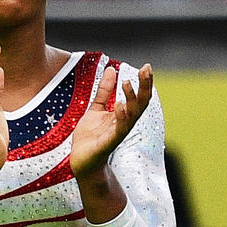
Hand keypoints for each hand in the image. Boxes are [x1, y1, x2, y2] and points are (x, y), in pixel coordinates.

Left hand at [69, 61, 152, 182]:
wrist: (80, 160)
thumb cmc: (90, 137)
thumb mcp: (96, 109)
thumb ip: (104, 91)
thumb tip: (111, 70)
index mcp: (123, 114)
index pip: (138, 96)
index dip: (143, 82)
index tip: (146, 66)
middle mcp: (124, 122)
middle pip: (140, 103)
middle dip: (144, 86)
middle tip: (146, 69)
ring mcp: (118, 132)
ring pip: (132, 114)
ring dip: (131, 99)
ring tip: (127, 83)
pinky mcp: (109, 142)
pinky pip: (119, 129)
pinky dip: (120, 117)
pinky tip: (119, 105)